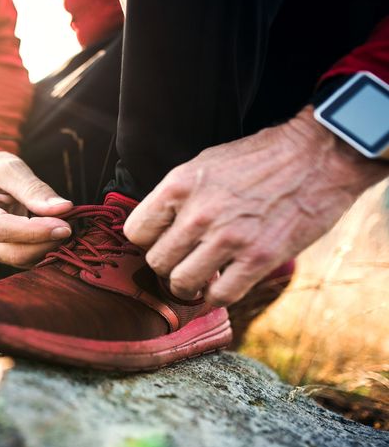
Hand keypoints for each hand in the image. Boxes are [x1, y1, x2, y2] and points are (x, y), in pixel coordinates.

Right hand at [0, 149, 72, 267]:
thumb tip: (64, 209)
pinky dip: (38, 250)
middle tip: (70, 226)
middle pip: (10, 251)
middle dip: (44, 243)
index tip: (64, 226)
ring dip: (44, 247)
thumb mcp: (11, 167)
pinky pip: (19, 259)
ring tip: (61, 225)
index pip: (0, 229)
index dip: (34, 232)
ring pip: (17, 259)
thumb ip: (35, 189)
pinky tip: (50, 234)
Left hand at [124, 107, 388, 305]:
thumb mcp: (204, 164)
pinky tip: (222, 284)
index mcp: (179, 185)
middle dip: (168, 264)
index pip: (136, 231)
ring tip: (201, 275)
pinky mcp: (258, 258)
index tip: (162, 240)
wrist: (317, 157)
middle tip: (184, 259)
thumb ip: (177, 196)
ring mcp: (228, 238)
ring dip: (189, 284)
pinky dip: (216, 296)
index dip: (147, 240)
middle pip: (156, 261)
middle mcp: (198, 214)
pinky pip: (220, 296)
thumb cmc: (259, 158)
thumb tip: (157, 227)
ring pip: (181, 284)